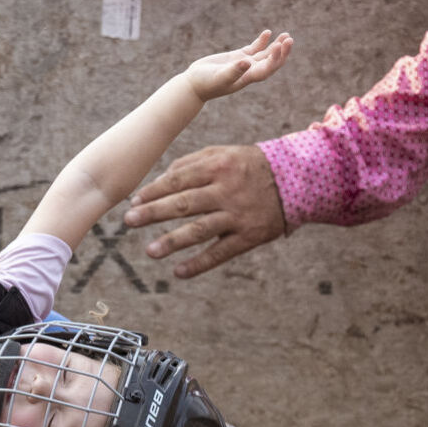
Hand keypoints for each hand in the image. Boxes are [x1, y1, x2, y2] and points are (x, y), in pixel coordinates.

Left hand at [125, 145, 288, 277]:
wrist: (298, 180)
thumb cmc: (249, 166)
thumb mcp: (223, 154)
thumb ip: (189, 163)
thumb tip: (157, 181)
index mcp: (218, 167)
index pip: (178, 180)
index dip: (154, 191)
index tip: (133, 200)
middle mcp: (227, 190)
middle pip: (185, 203)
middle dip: (154, 212)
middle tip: (129, 220)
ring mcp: (238, 214)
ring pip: (201, 229)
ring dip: (174, 242)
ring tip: (150, 251)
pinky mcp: (250, 235)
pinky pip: (222, 252)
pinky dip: (200, 264)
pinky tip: (179, 272)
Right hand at [185, 30, 292, 100]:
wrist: (193, 85)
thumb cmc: (205, 84)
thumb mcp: (219, 77)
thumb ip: (233, 71)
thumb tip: (247, 62)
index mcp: (248, 77)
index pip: (268, 67)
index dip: (277, 57)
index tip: (280, 45)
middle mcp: (249, 71)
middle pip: (272, 61)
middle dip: (282, 51)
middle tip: (289, 39)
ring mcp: (244, 63)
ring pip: (265, 54)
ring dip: (276, 45)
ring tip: (286, 35)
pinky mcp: (237, 57)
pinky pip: (253, 48)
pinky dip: (261, 41)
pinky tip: (268, 32)